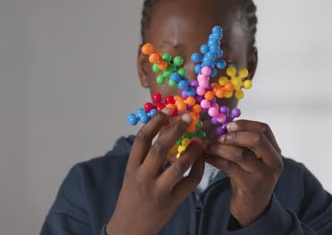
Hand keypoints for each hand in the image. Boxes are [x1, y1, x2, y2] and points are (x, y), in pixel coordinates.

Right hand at [107, 109, 204, 234]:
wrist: (129, 229)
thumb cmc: (131, 197)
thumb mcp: (132, 175)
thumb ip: (145, 157)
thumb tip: (165, 131)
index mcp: (132, 168)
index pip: (142, 140)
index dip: (155, 122)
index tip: (167, 109)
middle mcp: (143, 178)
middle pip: (160, 149)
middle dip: (175, 130)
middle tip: (187, 118)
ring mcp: (159, 191)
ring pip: (178, 166)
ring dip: (192, 151)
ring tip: (199, 140)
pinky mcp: (172, 202)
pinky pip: (190, 183)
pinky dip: (198, 169)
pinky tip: (202, 160)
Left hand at [203, 120, 282, 227]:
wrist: (252, 207)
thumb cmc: (249, 178)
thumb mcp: (252, 159)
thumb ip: (243, 143)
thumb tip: (220, 125)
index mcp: (275, 152)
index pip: (264, 130)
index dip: (245, 124)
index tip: (228, 125)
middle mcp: (274, 162)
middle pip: (256, 139)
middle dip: (234, 135)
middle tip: (219, 137)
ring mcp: (264, 175)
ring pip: (240, 154)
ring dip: (220, 148)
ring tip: (207, 146)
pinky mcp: (251, 185)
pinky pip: (229, 167)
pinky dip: (215, 159)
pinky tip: (206, 156)